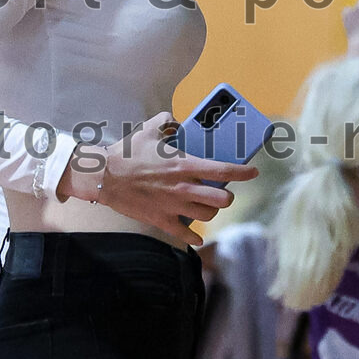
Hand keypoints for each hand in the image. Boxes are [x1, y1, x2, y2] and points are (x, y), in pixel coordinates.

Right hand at [61, 112, 258, 246]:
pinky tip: (198, 238)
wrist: (105, 176)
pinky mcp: (162, 220)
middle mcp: (184, 187)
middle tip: (223, 190)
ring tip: (209, 205)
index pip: (223, 171)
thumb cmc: (128, 152)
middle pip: (221, 199)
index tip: (253, 172)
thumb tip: (177, 121)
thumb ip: (168, 121)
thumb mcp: (149, 129)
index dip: (243, 172)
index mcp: (184, 165)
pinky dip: (194, 237)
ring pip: (208, 216)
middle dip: (226, 195)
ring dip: (212, 211)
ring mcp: (174, 206)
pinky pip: (186, 235)